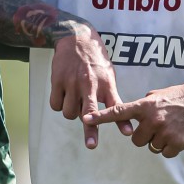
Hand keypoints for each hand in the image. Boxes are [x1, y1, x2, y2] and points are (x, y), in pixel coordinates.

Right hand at [50, 25, 129, 148]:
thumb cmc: (96, 61)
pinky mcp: (57, 80)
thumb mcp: (109, 75)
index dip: (121, 120)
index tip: (127, 133)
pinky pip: (56, 105)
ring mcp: (72, 82)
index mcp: (105, 83)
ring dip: (72, 113)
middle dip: (91, 130)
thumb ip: (112, 97)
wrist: (76, 38)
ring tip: (75, 102)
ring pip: (69, 113)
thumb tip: (120, 122)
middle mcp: (89, 84)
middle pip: (89, 112)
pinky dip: (59, 105)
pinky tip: (63, 96)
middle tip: (92, 145)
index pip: (115, 105)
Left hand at [85, 77, 183, 156]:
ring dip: (159, 141)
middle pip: (136, 140)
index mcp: (145, 105)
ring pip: (151, 147)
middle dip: (144, 135)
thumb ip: (141, 106)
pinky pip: (165, 153)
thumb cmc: (179, 95)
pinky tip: (178, 135)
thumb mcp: (156, 95)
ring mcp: (164, 132)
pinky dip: (170, 147)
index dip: (101, 117)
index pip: (118, 112)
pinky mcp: (177, 143)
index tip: (86, 119)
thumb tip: (129, 116)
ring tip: (171, 127)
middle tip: (158, 126)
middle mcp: (152, 119)